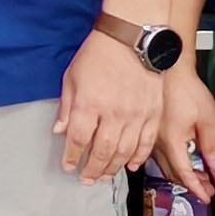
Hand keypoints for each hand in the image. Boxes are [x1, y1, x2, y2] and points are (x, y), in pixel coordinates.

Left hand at [56, 30, 164, 181]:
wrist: (134, 37)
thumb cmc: (100, 53)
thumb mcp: (72, 76)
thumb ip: (67, 107)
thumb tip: (60, 131)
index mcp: (90, 104)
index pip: (78, 140)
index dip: (72, 156)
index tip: (68, 165)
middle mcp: (114, 113)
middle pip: (102, 151)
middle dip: (92, 169)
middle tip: (86, 178)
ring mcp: (137, 115)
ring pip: (125, 151)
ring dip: (113, 167)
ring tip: (105, 176)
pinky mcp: (153, 113)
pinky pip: (147, 142)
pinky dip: (138, 156)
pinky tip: (131, 164)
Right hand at [154, 63, 214, 201]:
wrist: (165, 69)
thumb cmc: (186, 90)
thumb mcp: (206, 118)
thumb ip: (212, 145)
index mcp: (172, 143)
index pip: (185, 174)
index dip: (197, 188)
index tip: (207, 197)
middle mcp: (157, 145)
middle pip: (173, 173)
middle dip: (190, 183)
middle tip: (207, 188)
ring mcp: (150, 138)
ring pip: (163, 165)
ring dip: (180, 173)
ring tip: (198, 175)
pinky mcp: (148, 131)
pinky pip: (157, 155)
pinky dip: (171, 162)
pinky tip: (179, 159)